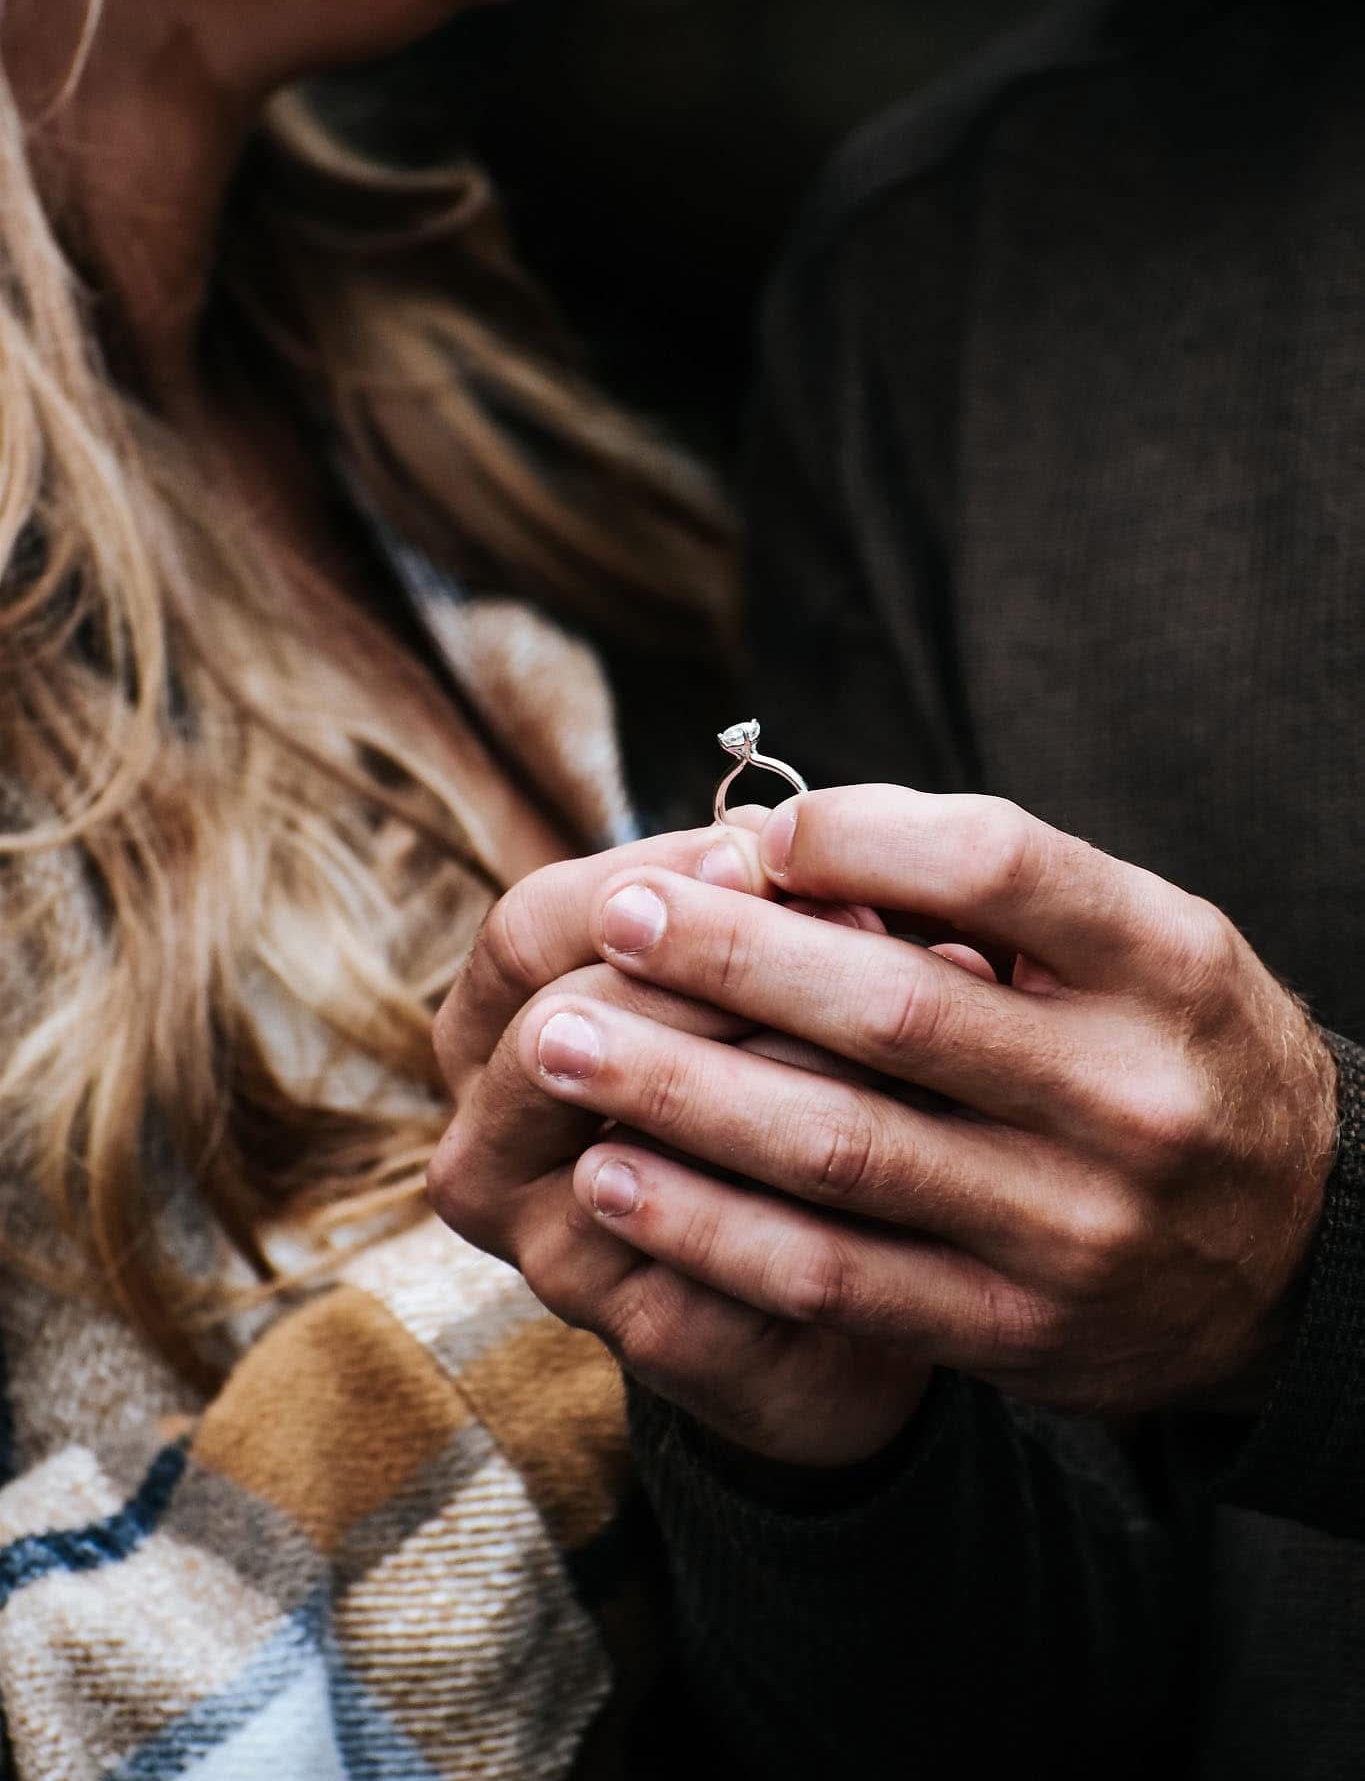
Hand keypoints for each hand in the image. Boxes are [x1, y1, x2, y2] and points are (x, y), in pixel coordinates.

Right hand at [428, 822, 928, 1468]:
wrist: (832, 1263)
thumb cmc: (787, 1069)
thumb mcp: (761, 966)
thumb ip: (767, 908)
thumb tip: (820, 861)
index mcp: (489, 1031)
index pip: (530, 929)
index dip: (647, 880)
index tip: (766, 857)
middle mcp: (486, 1145)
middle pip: (560, 1028)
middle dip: (714, 974)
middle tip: (863, 937)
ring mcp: (551, 1253)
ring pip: (640, 1147)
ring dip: (779, 1076)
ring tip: (910, 1028)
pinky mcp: (643, 1338)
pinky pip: (721, 1259)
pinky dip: (823, 1195)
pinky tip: (922, 1146)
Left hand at [536, 787, 1338, 1416]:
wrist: (1301, 1254)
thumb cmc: (1178, 1055)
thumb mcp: (1143, 945)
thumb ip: (992, 889)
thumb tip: (790, 840)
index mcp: (1163, 964)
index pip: (998, 863)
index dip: (855, 835)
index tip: (747, 834)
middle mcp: (1128, 1093)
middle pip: (895, 1006)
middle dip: (726, 959)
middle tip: (609, 920)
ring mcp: (1073, 1225)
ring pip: (842, 1151)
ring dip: (679, 1094)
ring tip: (556, 1047)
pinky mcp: (1017, 1331)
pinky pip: (836, 1279)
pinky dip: (710, 1230)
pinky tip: (616, 1182)